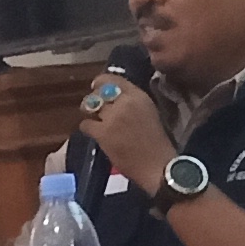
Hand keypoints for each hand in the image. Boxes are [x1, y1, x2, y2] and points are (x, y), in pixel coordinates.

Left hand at [77, 73, 174, 189]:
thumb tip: (117, 98)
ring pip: (91, 106)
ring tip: (94, 118)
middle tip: (96, 105)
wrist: (157, 166)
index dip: (102, 82)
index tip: (98, 86)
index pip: (114, 79)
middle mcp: (125, 102)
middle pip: (100, 91)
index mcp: (139, 96)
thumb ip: (133, 102)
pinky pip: (86, 124)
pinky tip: (94, 133)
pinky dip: (88, 128)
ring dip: (90, 111)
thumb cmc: (158, 142)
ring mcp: (112, 117)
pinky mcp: (103, 133)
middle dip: (95, 97)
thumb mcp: (150, 112)